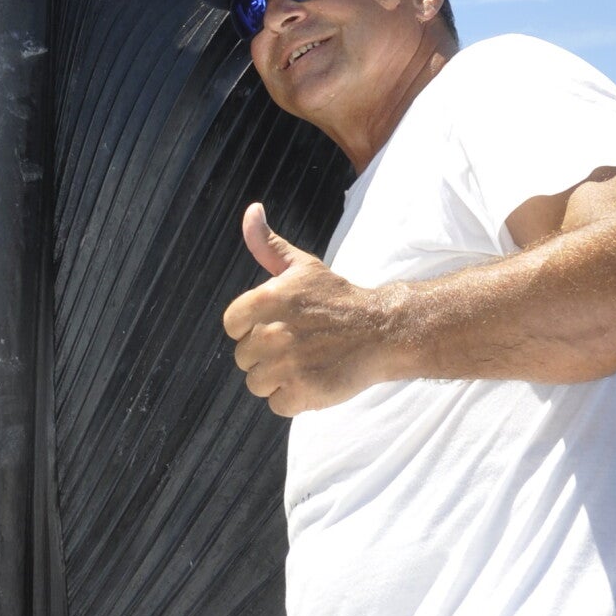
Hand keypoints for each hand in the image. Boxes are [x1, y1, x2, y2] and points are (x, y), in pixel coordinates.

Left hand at [222, 204, 398, 414]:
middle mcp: (271, 332)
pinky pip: (277, 404)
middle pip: (244, 357)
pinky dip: (294, 399)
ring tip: (306, 363)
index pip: (232, 325)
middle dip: (267, 355)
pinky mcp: (302, 392)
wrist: (382, 331)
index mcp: (264, 301)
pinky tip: (314, 380)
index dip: (252, 328)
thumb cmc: (338, 298)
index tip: (279, 325)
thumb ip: (268, 245)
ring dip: (278, 379)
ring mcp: (286, 365)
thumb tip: (251, 211)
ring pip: (257, 383)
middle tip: (300, 345)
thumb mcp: (303, 266)